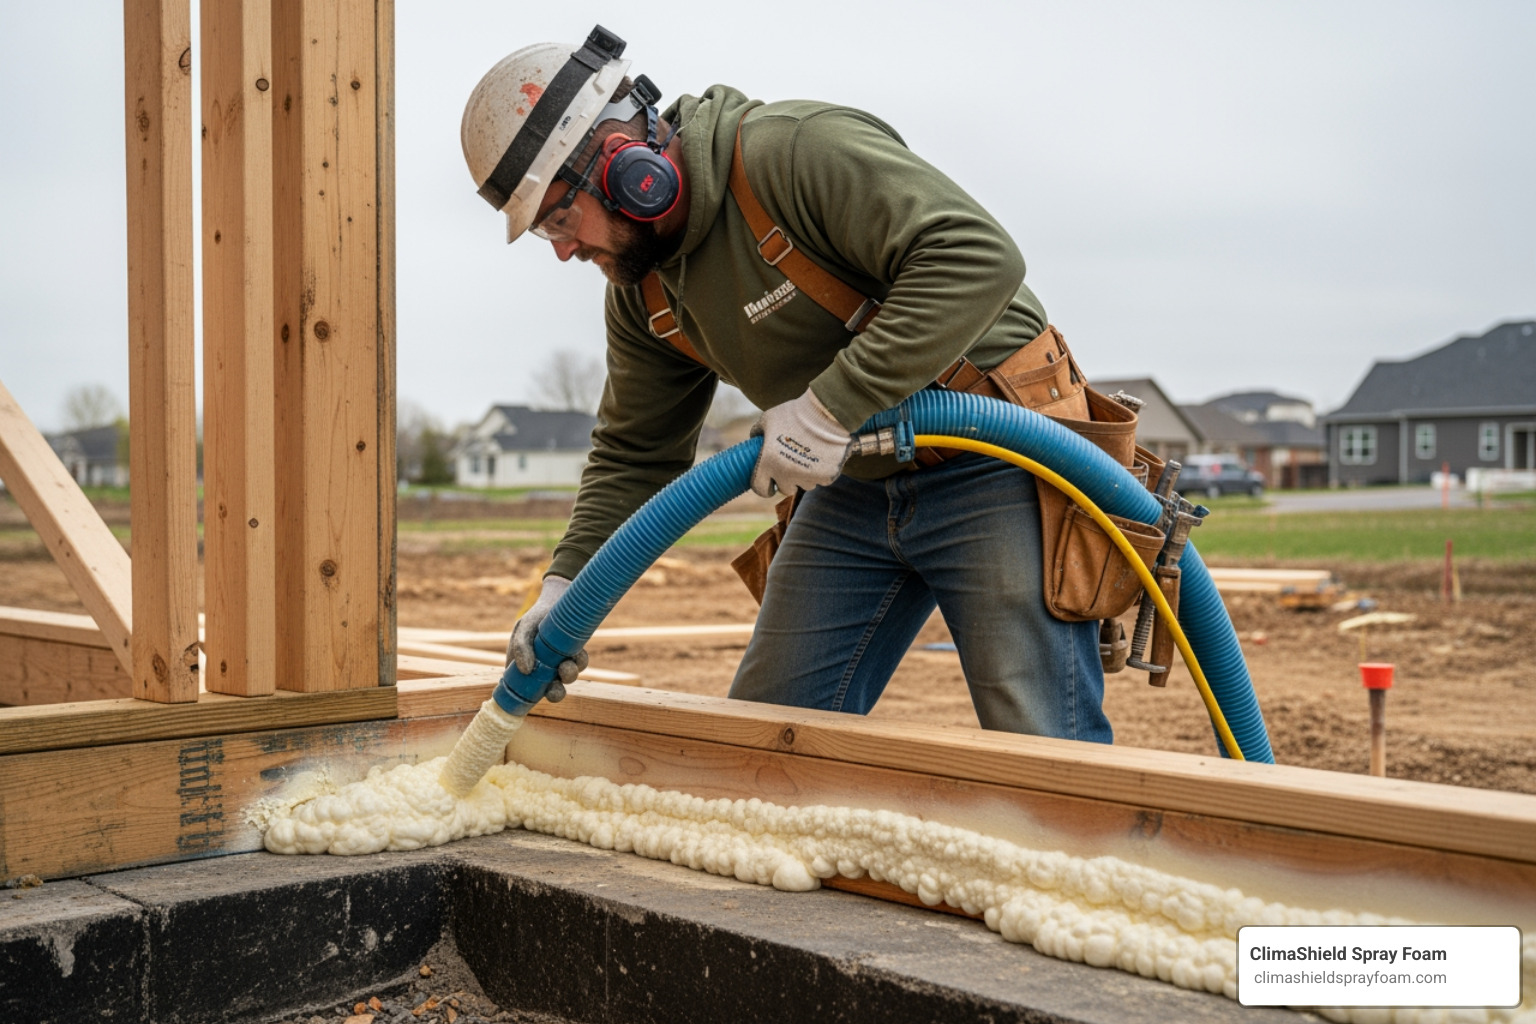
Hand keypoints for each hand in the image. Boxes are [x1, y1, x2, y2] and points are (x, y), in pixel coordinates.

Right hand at [505, 575, 587, 702]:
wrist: (557, 599)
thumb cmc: (536, 616)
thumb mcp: (523, 628)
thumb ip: (520, 647)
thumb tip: (526, 670)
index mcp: (526, 666)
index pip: (523, 689)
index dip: (526, 699)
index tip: (531, 702)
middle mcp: (545, 668)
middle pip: (549, 690)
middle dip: (554, 693)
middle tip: (555, 689)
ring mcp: (561, 662)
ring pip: (566, 678)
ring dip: (568, 675)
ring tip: (566, 665)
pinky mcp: (576, 655)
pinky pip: (580, 663)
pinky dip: (579, 661)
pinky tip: (576, 653)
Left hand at [749, 388, 852, 497]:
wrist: (826, 412)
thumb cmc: (795, 413)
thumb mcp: (769, 418)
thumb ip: (758, 431)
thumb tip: (755, 438)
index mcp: (768, 462)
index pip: (760, 488)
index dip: (764, 487)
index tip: (770, 483)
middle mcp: (786, 474)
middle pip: (786, 489)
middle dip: (788, 480)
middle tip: (792, 465)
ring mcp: (808, 477)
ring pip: (805, 485)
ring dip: (806, 476)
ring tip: (810, 456)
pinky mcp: (826, 476)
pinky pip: (822, 480)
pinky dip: (822, 472)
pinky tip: (823, 455)